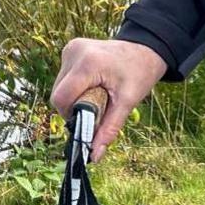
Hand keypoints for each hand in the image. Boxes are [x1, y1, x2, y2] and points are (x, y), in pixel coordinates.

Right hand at [49, 37, 167, 163]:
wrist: (146, 49)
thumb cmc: (140, 73)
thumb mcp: (128, 102)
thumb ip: (109, 129)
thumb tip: (94, 156)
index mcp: (88, 63)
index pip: (61, 98)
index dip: (71, 115)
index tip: (90, 117)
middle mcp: (74, 52)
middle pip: (58, 94)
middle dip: (74, 107)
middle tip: (97, 107)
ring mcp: (70, 49)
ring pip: (59, 87)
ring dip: (74, 98)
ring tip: (97, 93)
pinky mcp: (70, 49)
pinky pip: (64, 78)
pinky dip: (75, 87)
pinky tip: (93, 84)